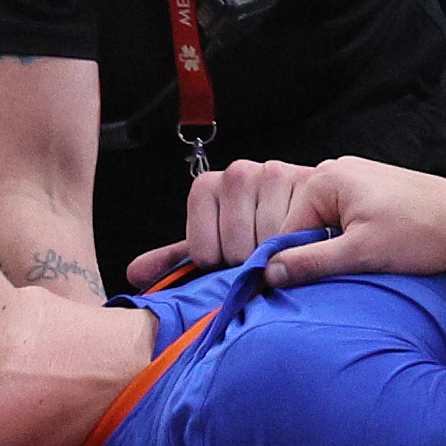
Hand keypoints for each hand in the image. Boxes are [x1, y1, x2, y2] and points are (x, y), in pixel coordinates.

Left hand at [129, 153, 340, 285]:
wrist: (311, 208)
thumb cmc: (256, 230)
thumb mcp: (214, 245)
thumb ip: (176, 260)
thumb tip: (134, 274)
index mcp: (209, 185)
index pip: (202, 250)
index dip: (216, 264)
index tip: (228, 260)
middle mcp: (239, 172)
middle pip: (235, 248)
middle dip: (247, 262)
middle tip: (259, 256)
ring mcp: (274, 174)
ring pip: (265, 243)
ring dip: (274, 257)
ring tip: (281, 249)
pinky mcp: (306, 183)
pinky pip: (294, 235)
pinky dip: (297, 249)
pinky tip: (299, 244)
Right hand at [244, 157, 445, 288]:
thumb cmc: (419, 235)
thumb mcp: (359, 254)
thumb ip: (309, 263)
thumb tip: (266, 274)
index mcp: (325, 179)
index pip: (286, 230)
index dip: (292, 264)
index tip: (302, 290)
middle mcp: (336, 170)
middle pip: (304, 225)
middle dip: (317, 254)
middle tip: (347, 274)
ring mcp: (357, 177)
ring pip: (327, 224)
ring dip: (337, 249)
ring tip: (367, 262)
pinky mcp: (374, 189)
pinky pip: (346, 218)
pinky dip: (353, 239)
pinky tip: (376, 252)